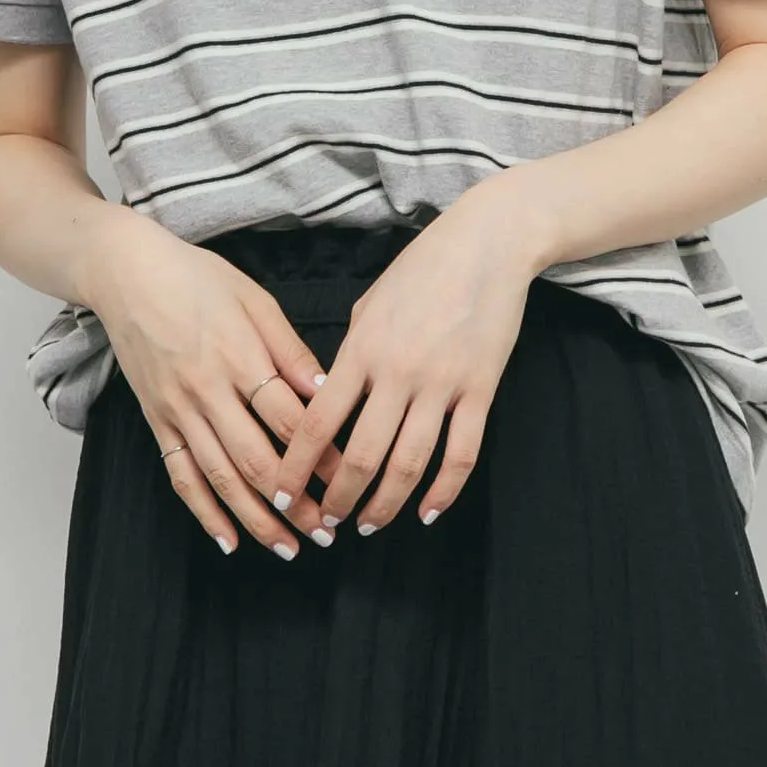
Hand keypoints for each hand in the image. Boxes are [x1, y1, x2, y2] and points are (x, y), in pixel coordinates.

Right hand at [81, 208, 345, 559]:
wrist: (128, 274)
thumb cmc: (198, 278)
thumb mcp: (255, 300)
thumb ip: (290, 349)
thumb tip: (326, 389)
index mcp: (241, 356)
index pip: (289, 420)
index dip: (320, 455)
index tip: (349, 478)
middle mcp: (208, 391)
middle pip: (258, 460)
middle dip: (295, 503)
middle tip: (328, 532)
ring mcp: (178, 411)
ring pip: (220, 479)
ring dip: (256, 520)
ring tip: (288, 548)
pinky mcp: (156, 421)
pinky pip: (181, 476)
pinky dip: (203, 512)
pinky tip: (227, 540)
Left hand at [269, 185, 545, 532]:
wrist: (487, 243)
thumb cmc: (423, 267)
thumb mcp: (370, 303)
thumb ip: (350, 351)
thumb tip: (330, 394)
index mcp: (363, 347)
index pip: (318, 421)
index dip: (295, 467)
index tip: (280, 495)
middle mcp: (398, 371)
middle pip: (361, 455)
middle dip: (338, 499)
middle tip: (326, 524)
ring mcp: (442, 383)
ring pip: (408, 464)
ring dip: (385, 504)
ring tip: (370, 524)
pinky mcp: (480, 389)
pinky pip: (460, 454)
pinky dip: (443, 492)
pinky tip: (427, 511)